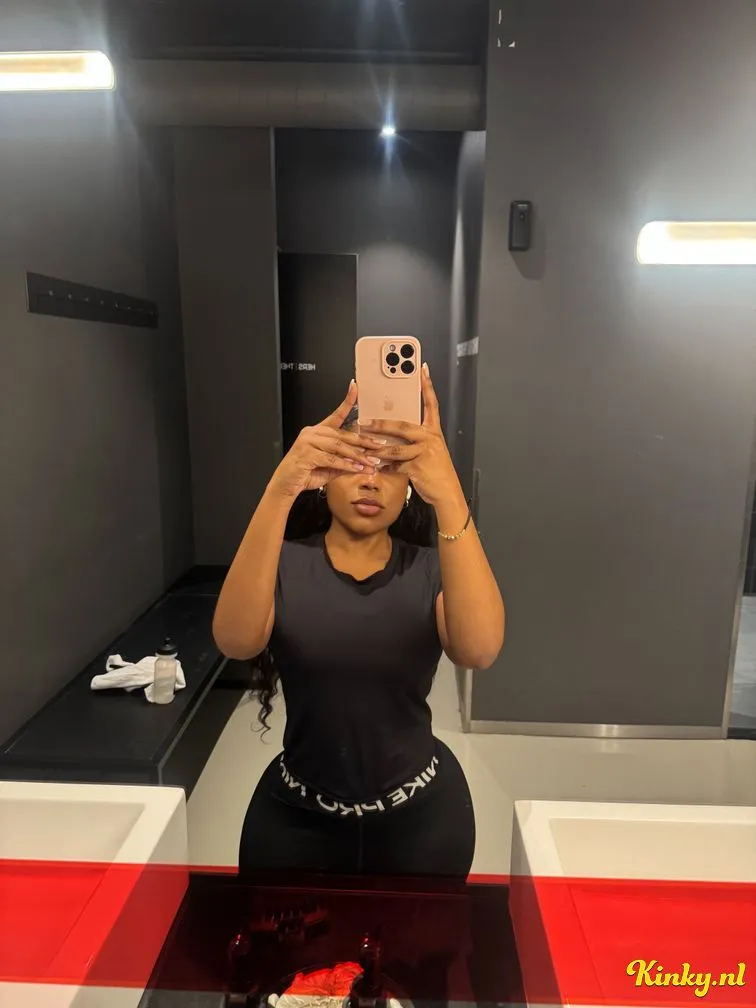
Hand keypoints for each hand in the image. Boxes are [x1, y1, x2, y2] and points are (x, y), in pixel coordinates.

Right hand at [270, 382, 386, 498]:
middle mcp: (312, 433)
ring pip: (339, 446)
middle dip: (363, 441)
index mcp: (318, 431)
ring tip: (370, 463)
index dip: (347, 401)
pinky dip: (345, 464)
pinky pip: (331, 458)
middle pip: (343, 434)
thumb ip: (345, 462)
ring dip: (357, 456)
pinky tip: (356, 469)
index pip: (336, 414)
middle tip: (378, 446)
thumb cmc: (305, 474)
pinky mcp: (306, 454)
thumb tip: (364, 462)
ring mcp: (308, 442)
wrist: (286, 485)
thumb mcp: (330, 467)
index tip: (355, 387)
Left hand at [360, 365, 463, 508]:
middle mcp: (429, 439)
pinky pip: (395, 465)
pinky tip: (375, 466)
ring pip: (395, 448)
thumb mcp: (430, 451)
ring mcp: (424, 453)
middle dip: (381, 424)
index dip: (427, 386)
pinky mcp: (417, 467)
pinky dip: (384, 466)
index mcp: (433, 431)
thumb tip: (392, 436)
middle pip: (403, 425)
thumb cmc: (437, 472)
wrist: (447, 492)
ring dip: (377, 448)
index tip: (422, 369)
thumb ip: (414, 441)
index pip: (431, 404)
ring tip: (363, 446)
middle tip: (365, 421)